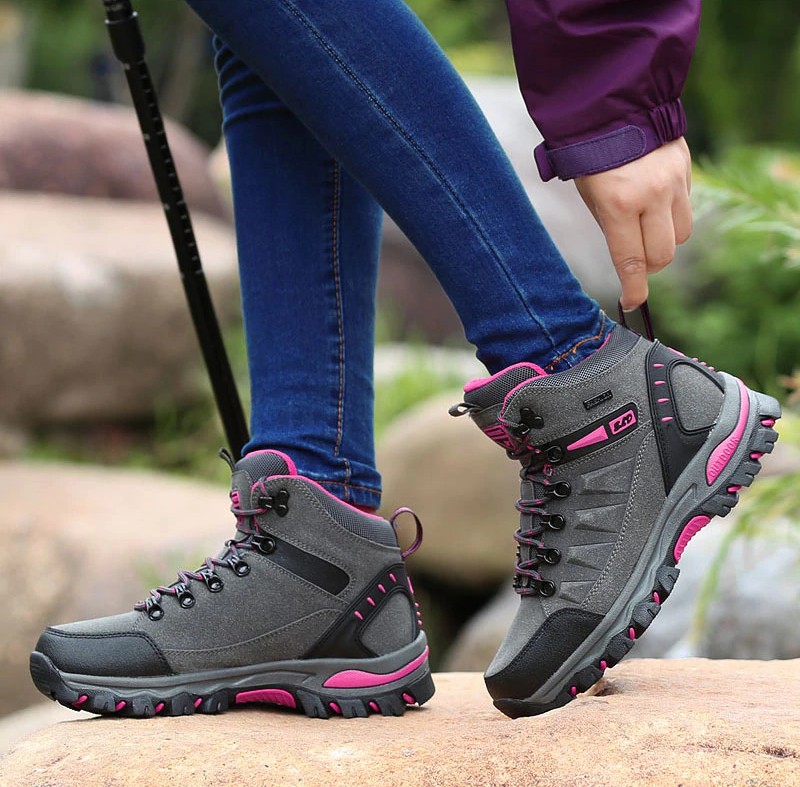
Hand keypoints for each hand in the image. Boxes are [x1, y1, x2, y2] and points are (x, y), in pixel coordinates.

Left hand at [574, 137, 692, 310]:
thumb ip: (613, 226)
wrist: (615, 107)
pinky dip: (672, 215)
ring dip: (665, 242)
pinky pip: (686, 208)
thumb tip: (630, 258)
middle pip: (663, 255)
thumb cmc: (593, 158)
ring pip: (681, 235)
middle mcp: (651, 196)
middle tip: (637, 262)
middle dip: (649, 266)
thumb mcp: (591, 196)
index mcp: (619, 205)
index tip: (631, 302)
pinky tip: (656, 201)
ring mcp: (673, 183)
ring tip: (647, 230)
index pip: (631, 261)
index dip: (634, 289)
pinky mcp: (686, 170)